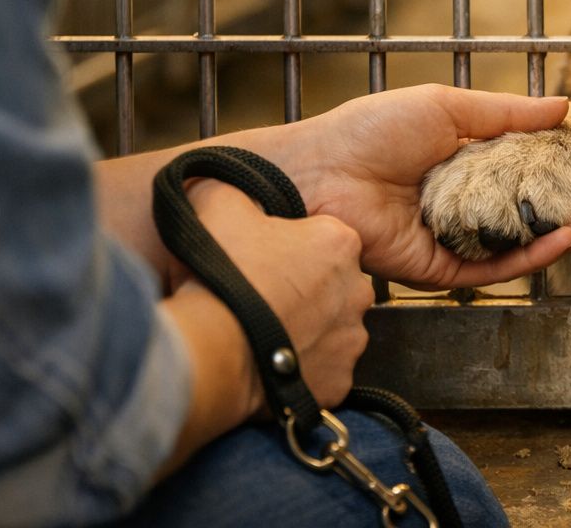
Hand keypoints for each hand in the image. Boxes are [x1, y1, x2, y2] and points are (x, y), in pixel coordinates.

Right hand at [173, 181, 372, 411]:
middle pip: (334, 285)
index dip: (293, 248)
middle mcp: (357, 290)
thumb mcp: (220, 205)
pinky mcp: (339, 381)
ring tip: (265, 332)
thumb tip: (230, 188)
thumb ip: (236, 191)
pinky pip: (324, 371)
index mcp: (338, 243)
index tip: (266, 258)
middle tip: (264, 297)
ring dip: (306, 330)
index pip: (327, 239)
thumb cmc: (222, 277)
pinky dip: (303, 369)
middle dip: (305, 290)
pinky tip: (272, 364)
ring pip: (332, 330)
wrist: (212, 349)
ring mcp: (351, 339)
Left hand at [279, 85, 570, 289]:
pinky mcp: (443, 270)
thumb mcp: (449, 108)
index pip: (523, 172)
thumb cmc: (371, 131)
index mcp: (462, 163)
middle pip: (529, 213)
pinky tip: (564, 236)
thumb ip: (507, 113)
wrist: (320, 172)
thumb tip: (562, 106)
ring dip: (563, 233)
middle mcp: (463, 204)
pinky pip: (496, 267)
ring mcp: (455, 239)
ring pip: (520, 244)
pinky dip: (535, 254)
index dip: (560, 171)